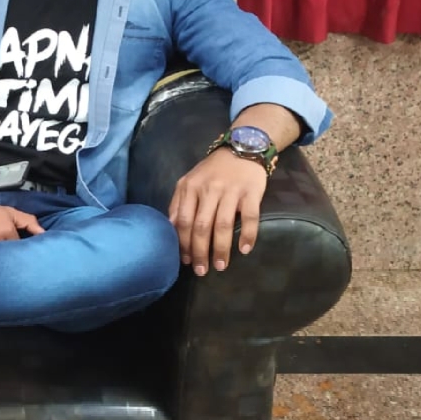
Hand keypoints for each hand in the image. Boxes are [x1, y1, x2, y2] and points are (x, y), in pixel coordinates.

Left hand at [168, 150, 267, 274]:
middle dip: (200, 252)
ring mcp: (230, 190)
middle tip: (202, 271)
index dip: (183, 243)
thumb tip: (169, 230)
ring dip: (221, 249)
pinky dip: (247, 235)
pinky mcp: (251, 192)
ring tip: (221, 266)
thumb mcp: (189, 182)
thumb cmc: (212, 171)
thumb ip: (178, 204)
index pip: (182, 221)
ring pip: (223, 224)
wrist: (242, 148)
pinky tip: (244, 250)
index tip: (185, 261)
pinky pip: (249, 217)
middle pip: (201, 226)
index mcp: (190, 188)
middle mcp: (208, 189)